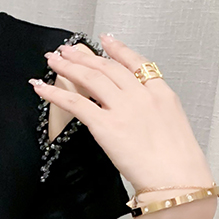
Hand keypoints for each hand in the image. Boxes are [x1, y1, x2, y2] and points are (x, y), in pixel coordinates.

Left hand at [31, 35, 214, 191]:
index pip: (136, 63)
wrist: (177, 179)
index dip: (118, 49)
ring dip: (68, 66)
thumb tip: (136, 116)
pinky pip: (75, 103)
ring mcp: (123, 108)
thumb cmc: (177, 163)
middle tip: (67, 49)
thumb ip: (153, 113)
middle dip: (84, 56)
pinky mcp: (105, 125)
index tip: (105, 39)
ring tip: (53, 60)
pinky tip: (41, 87)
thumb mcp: (173, 126)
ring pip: (90, 78)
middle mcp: (141, 95)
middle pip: (107, 68)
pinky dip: (54, 93)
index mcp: (162, 94)